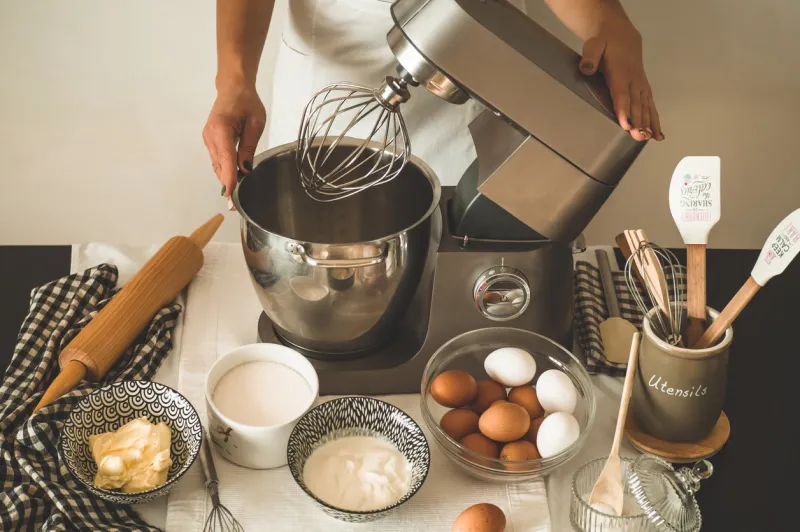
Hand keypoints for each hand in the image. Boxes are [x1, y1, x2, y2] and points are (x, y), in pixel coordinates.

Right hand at [202, 82, 265, 205]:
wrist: (233, 88)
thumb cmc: (247, 102)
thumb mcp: (255, 123)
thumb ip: (248, 147)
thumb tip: (245, 170)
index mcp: (221, 129)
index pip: (226, 159)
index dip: (228, 178)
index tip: (229, 195)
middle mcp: (210, 136)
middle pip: (219, 165)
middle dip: (227, 184)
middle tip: (235, 204)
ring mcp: (208, 139)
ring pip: (217, 164)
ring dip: (225, 178)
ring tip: (235, 195)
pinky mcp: (210, 140)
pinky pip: (218, 159)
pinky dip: (224, 169)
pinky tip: (232, 178)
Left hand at [579, 16, 662, 141]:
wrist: (621, 35)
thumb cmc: (605, 42)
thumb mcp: (594, 44)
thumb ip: (591, 56)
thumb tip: (587, 68)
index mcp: (620, 71)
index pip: (622, 93)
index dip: (624, 109)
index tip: (626, 124)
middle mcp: (634, 79)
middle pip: (636, 103)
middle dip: (638, 121)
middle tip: (639, 137)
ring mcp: (640, 84)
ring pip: (645, 106)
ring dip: (648, 123)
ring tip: (649, 138)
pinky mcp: (644, 88)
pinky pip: (651, 105)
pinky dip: (655, 119)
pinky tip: (657, 134)